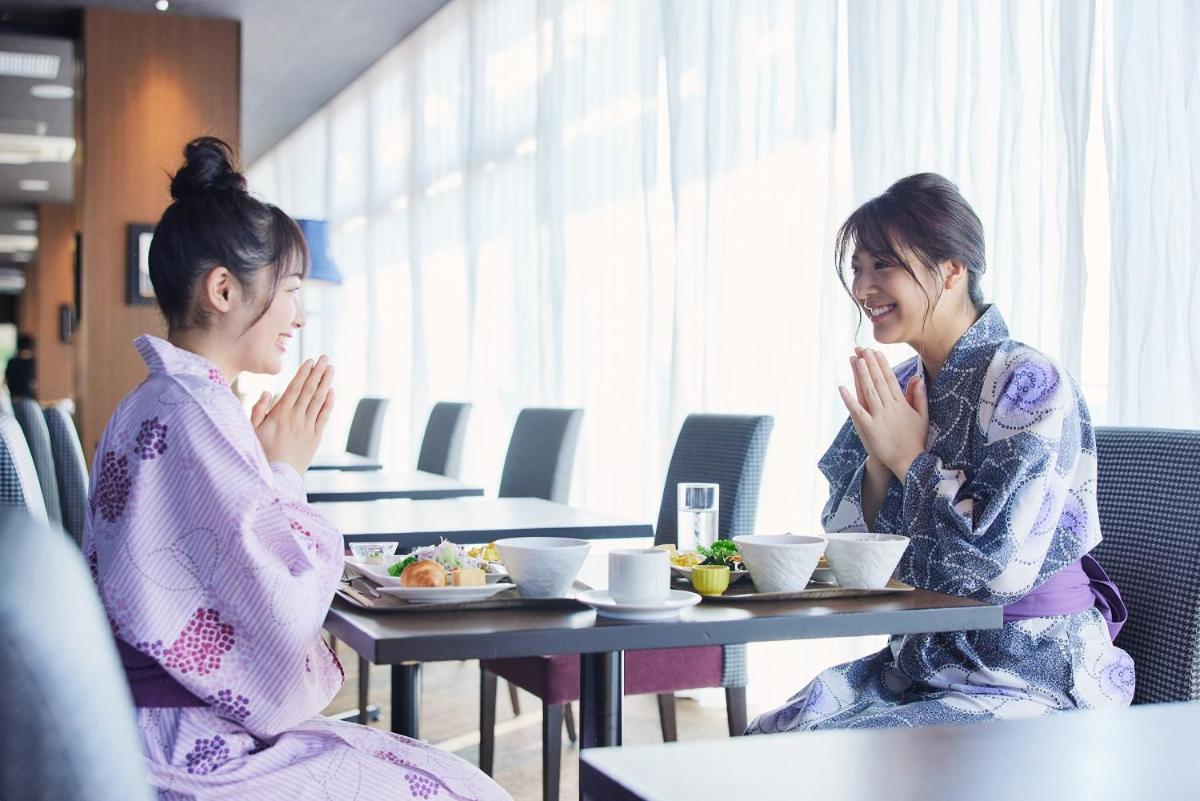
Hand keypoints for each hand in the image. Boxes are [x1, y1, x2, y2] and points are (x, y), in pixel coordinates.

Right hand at [253, 356, 335, 474]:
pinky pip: (324, 417)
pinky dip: (328, 404)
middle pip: (309, 391)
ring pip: (318, 401)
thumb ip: (258, 411)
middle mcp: (296, 418)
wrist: (276, 479)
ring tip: (331, 369)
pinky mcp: (315, 439)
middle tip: (325, 358)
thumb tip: (267, 392)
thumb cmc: (260, 454)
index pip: (294, 388)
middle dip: (318, 372)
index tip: (310, 361)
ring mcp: (307, 428)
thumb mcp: (251, 431)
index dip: (303, 373)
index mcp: (279, 415)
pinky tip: (332, 393)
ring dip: (325, 383)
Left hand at [839, 348, 927, 481]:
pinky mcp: (868, 428)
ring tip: (856, 360)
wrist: (908, 462)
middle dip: (870, 364)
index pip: (890, 380)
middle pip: (878, 382)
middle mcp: (889, 408)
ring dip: (861, 375)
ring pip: (868, 392)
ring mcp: (878, 417)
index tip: (876, 352)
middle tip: (863, 349)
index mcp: (901, 404)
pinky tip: (842, 388)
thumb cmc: (915, 439)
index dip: (882, 365)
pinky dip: (849, 399)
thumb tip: (917, 377)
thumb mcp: (922, 416)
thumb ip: (918, 396)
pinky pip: (857, 411)